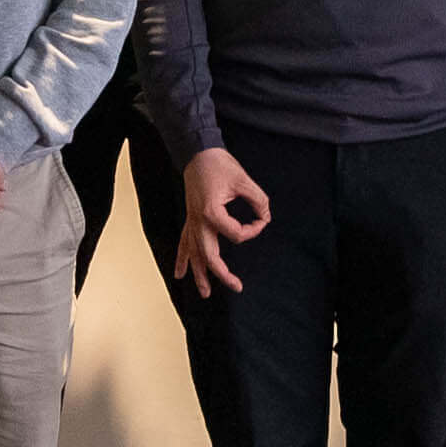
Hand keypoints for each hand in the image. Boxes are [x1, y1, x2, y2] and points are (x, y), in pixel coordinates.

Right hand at [175, 148, 271, 296]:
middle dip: (222, 274)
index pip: (237, 234)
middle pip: (209, 256)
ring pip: (193, 254)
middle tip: (237, 286)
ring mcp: (192, 221)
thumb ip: (258, 200)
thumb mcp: (243, 180)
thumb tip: (265, 216)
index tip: (261, 219)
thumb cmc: (218, 164)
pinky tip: (179, 274)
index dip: (254, 229)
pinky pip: (184, 243)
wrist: (197, 152)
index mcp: (211, 213)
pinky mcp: (190, 218)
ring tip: (205, 294)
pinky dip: (182, 259)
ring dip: (199, 275)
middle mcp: (198, 221)